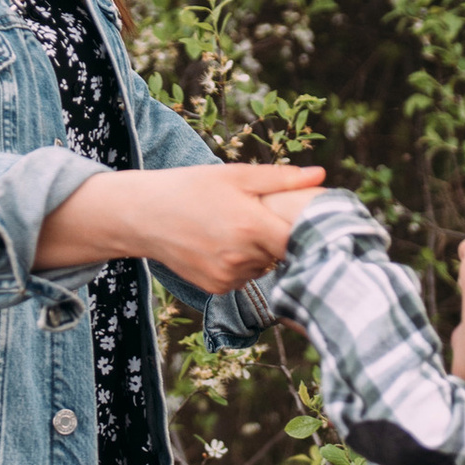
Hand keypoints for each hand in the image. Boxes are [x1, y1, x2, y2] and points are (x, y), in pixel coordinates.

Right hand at [36, 163, 326, 291]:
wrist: (143, 216)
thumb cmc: (190, 188)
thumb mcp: (236, 176)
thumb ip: (282, 179)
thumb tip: (321, 176)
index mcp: (251, 225)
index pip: (299, 240)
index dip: (309, 234)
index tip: (312, 225)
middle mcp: (241, 256)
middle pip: (283, 254)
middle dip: (280, 239)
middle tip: (268, 219)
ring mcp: (228, 276)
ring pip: (264, 268)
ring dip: (262, 254)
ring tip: (241, 230)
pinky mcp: (216, 288)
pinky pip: (244, 279)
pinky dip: (242, 265)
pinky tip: (225, 245)